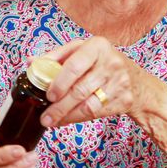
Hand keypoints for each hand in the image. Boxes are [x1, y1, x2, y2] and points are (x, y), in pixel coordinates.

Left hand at [39, 36, 158, 125]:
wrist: (135, 79)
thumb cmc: (100, 63)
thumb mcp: (81, 52)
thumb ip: (56, 57)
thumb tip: (31, 62)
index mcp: (97, 46)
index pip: (74, 65)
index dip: (59, 83)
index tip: (48, 95)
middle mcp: (111, 62)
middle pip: (79, 90)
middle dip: (59, 107)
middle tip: (45, 117)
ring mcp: (120, 82)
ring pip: (88, 105)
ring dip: (67, 116)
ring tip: (52, 121)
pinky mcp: (125, 99)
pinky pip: (96, 113)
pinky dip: (78, 118)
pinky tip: (66, 120)